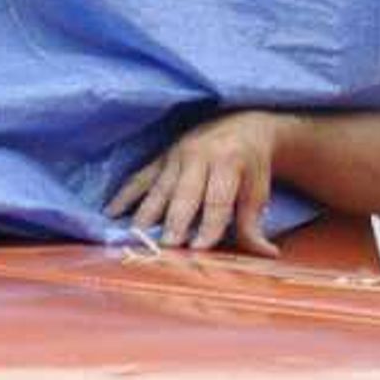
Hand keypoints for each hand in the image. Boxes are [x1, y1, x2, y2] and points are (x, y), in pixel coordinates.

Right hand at [108, 111, 287, 254]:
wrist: (242, 125)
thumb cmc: (251, 167)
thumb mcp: (258, 192)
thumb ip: (254, 224)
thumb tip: (268, 254)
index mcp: (229, 162)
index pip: (218, 200)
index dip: (209, 225)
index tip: (199, 248)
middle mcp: (199, 156)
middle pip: (184, 195)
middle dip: (174, 221)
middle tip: (164, 246)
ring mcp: (175, 156)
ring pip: (158, 189)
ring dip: (145, 213)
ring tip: (134, 237)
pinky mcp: (160, 158)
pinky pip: (139, 177)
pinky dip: (125, 195)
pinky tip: (111, 212)